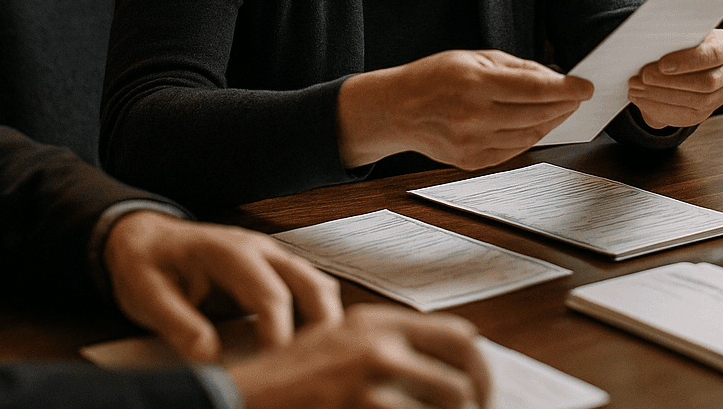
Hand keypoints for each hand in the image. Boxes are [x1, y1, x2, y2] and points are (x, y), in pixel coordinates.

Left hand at [103, 211, 342, 361]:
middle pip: (312, 286)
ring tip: (316, 364)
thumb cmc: (147, 264)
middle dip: (322, 328)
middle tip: (315, 369)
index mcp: (229, 252)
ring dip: (326, 324)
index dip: (280, 335)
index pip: (271, 294)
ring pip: (318, 287)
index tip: (279, 369)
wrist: (147, 239)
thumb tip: (207, 353)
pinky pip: (310, 292)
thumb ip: (177, 323)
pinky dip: (317, 320)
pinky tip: (308, 351)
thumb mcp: (146, 294)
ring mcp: (272, 259)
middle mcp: (260, 250)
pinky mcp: (275, 273)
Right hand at [228, 304, 489, 408]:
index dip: (480, 371)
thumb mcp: (339, 345)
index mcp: (378, 322)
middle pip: (464, 374)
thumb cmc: (288, 383)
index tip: (478, 395)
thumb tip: (450, 364)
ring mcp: (370, 380)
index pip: (460, 337)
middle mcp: (379, 343)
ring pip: (449, 404)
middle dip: (478, 402)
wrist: (242, 401)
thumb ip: (388, 347)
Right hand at [337, 50, 592, 169]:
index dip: (567, 88)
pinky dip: (531, 137)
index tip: (586, 86)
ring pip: (529, 135)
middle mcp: (474, 117)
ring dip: (551, 122)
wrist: (395, 110)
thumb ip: (514, 68)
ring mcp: (472, 143)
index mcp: (475, 84)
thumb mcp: (473, 58)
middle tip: (578, 96)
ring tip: (562, 108)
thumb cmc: (434, 77)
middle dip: (564, 104)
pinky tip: (539, 125)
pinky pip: (513, 150)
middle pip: (537, 114)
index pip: (535, 88)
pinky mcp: (471, 162)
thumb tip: (552, 76)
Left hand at [628, 28, 722, 128]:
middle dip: (671, 81)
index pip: (714, 55)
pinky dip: (659, 108)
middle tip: (642, 76)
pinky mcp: (707, 112)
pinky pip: (685, 116)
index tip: (662, 64)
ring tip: (636, 88)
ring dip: (661, 96)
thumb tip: (648, 45)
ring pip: (696, 102)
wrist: (687, 62)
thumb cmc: (683, 41)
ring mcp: (722, 95)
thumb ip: (674, 38)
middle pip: (706, 83)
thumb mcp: (683, 34)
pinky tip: (641, 100)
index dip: (688, 61)